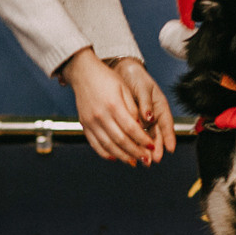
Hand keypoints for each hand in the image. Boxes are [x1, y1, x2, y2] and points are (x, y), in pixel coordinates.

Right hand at [60, 49, 164, 163]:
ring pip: (108, 146)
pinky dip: (105, 153)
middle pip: (120, 140)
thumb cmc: (107, 78)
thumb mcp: (124, 89)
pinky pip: (95, 144)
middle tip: (146, 160)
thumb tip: (140, 127)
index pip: (131, 129)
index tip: (152, 146)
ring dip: (122, 156)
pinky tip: (115, 158)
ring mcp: (90, 122)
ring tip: (134, 162)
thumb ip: (132, 109)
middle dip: (136, 152)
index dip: (142, 140)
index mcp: (113, 106)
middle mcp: (100, 116)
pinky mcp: (84, 125)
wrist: (83, 73)